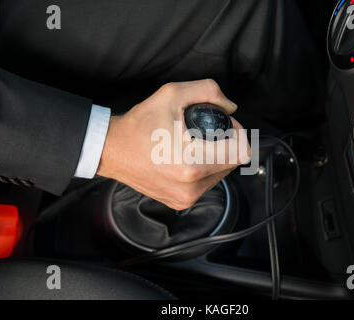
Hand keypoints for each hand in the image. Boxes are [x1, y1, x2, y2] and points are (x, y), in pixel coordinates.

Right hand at [97, 79, 250, 209]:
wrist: (112, 150)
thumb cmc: (138, 125)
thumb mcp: (172, 95)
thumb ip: (208, 91)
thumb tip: (230, 106)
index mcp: (192, 164)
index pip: (241, 152)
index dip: (238, 132)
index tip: (224, 123)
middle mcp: (191, 187)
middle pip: (233, 163)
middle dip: (227, 143)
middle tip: (208, 131)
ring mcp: (186, 198)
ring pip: (221, 174)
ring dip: (216, 157)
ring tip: (195, 143)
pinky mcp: (181, 202)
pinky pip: (206, 183)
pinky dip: (204, 169)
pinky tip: (188, 156)